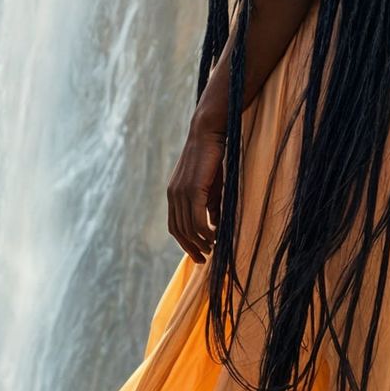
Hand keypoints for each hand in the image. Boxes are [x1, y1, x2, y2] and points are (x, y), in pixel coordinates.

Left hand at [167, 118, 225, 263]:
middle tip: (206, 258)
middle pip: (179, 231)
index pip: (175, 226)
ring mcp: (181, 193)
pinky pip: (197, 219)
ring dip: (201, 242)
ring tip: (213, 248)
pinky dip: (206, 232)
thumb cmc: (213, 158)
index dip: (185, 243)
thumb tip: (214, 226)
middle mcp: (174, 195)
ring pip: (188, 227)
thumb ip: (210, 206)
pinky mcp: (192, 189)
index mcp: (174, 195)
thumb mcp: (211, 187)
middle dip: (192, 248)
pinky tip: (215, 236)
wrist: (209, 132)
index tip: (198, 254)